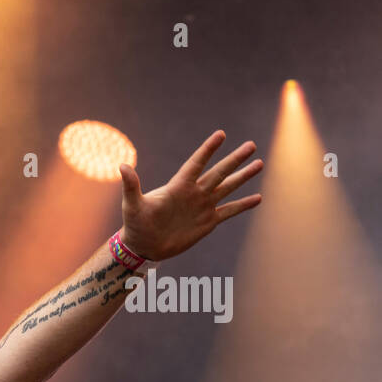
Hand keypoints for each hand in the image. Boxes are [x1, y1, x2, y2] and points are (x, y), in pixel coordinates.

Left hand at [118, 130, 262, 260]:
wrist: (143, 247)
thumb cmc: (135, 225)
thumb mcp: (132, 205)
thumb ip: (131, 186)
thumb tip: (122, 166)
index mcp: (178, 186)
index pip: (196, 163)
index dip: (208, 150)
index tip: (221, 134)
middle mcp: (194, 193)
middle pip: (219, 172)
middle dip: (235, 159)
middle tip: (251, 145)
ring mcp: (202, 207)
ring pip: (227, 188)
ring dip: (243, 177)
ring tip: (259, 163)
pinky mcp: (207, 222)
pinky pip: (229, 211)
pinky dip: (243, 205)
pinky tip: (258, 198)